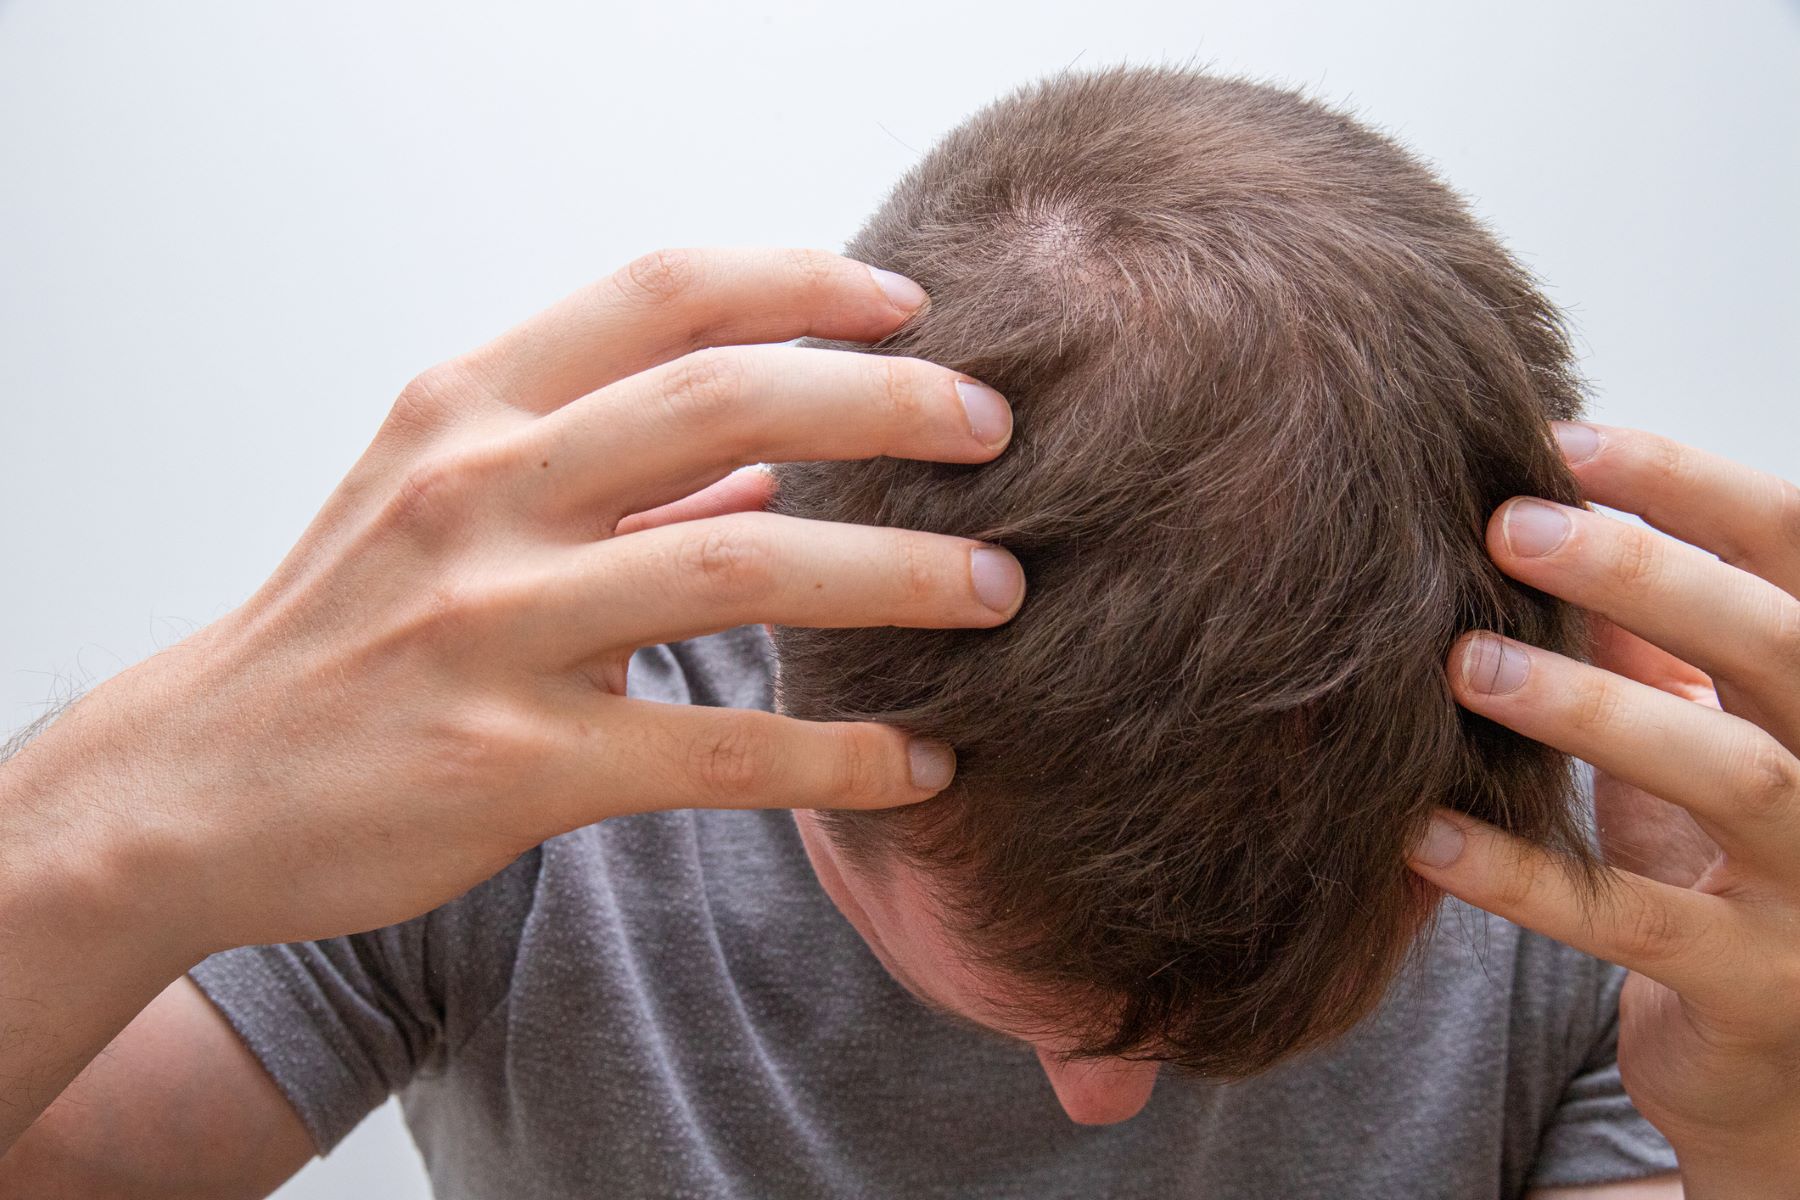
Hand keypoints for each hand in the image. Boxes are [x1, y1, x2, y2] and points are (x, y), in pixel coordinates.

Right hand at [1, 247, 1022, 961]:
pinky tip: (917, 762)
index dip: (805, 283)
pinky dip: (836, 755)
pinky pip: (716, 749)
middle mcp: (478, 493)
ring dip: (896, 576)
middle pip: (727, 398)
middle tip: (995, 431)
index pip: (665, 294)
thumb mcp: (450, 503)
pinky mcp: (513, 763)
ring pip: (743, 567)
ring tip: (998, 590)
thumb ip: (612, 472)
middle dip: (887, 405)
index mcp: (468, 409)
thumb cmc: (344, 632)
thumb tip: (772, 461)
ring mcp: (491, 626)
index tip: (911, 306)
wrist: (196, 783)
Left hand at [1405, 423, 1799, 1190]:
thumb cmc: (1729, 870)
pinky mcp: (1757, 991)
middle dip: (1648, 575)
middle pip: (1780, 649)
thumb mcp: (1701, 742)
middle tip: (1507, 523)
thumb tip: (1543, 516)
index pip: (1799, 559)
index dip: (1696, 491)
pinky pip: (1632, 923)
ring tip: (1465, 660)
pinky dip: (1524, 875)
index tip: (1571, 439)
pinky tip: (1424, 832)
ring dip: (1591, 709)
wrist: (1783, 1064)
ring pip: (1730, 776)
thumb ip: (1653, 648)